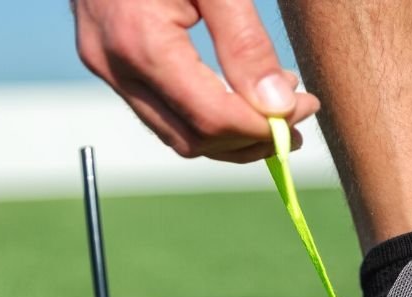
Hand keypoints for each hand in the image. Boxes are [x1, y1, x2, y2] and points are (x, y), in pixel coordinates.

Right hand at [73, 0, 319, 162]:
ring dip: (228, 134)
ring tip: (273, 107)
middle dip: (250, 139)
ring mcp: (105, 66)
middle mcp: (114, 64)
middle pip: (192, 139)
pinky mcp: (107, 61)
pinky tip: (237, 92)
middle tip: (297, 116)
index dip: (265, 127)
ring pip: (173, 134)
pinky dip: (201, 114)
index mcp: (141, 41)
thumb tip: (278, 106)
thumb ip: (246, 43)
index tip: (306, 108)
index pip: (212, 118)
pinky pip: (159, 110)